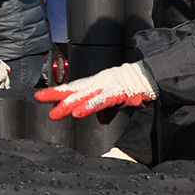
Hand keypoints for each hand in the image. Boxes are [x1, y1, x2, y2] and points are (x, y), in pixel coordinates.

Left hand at [35, 61, 157, 119]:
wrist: (154, 74)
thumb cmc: (136, 85)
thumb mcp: (118, 98)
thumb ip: (108, 109)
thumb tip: (101, 120)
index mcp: (97, 83)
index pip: (74, 87)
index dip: (58, 92)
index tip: (41, 96)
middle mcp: (99, 82)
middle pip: (73, 89)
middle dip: (56, 95)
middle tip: (39, 99)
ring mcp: (107, 86)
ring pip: (83, 95)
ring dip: (68, 104)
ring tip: (56, 111)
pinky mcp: (118, 92)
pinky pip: (100, 101)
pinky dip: (88, 106)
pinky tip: (78, 113)